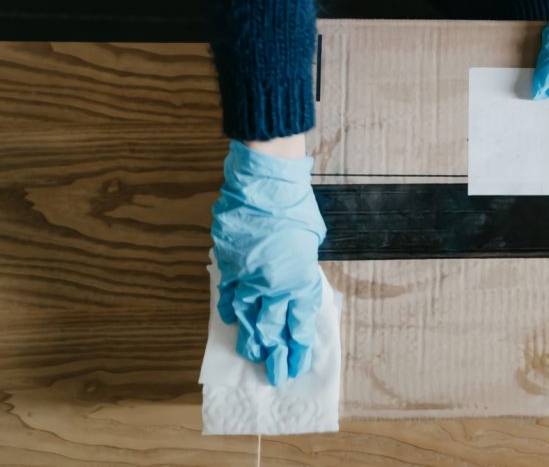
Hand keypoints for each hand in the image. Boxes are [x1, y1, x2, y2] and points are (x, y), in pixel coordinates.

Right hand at [210, 138, 325, 385]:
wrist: (265, 185)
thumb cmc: (296, 207)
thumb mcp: (312, 240)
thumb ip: (303, 265)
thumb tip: (297, 280)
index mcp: (299, 278)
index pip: (298, 321)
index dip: (297, 346)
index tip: (296, 364)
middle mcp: (273, 284)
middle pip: (272, 327)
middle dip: (274, 354)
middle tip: (274, 374)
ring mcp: (247, 276)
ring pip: (245, 316)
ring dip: (248, 338)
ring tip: (251, 355)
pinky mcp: (228, 264)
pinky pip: (226, 292)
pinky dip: (227, 308)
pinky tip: (228, 320)